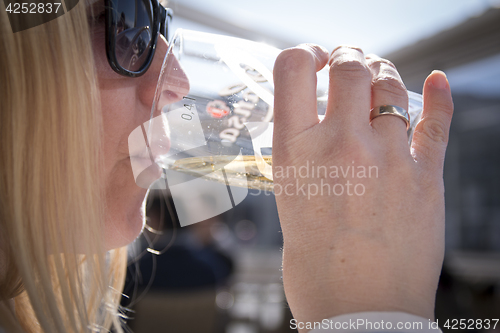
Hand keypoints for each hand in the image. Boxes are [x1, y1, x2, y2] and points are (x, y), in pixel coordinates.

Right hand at [272, 44, 453, 328]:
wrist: (359, 314)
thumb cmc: (316, 266)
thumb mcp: (289, 199)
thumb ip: (304, 156)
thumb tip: (319, 125)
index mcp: (294, 153)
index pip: (292, 69)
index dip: (304, 53)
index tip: (313, 60)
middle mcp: (339, 146)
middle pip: (350, 66)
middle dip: (350, 56)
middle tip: (349, 63)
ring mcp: (386, 158)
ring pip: (392, 86)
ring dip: (385, 75)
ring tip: (380, 81)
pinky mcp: (424, 177)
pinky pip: (436, 121)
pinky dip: (438, 96)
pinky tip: (437, 82)